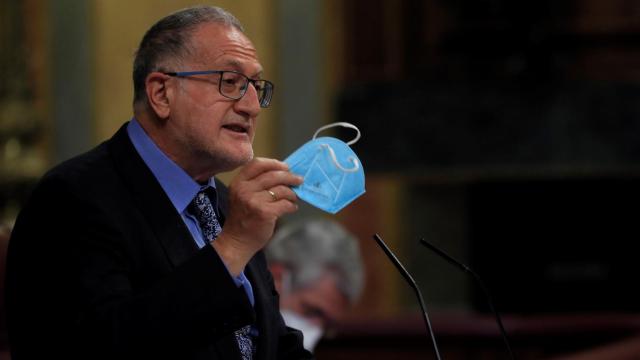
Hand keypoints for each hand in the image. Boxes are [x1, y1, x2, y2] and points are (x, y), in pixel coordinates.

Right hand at [212, 157, 302, 275]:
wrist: (236, 241)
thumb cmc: (243, 218)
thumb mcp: (242, 196)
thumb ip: (256, 184)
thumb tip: (283, 173)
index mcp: (238, 183)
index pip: (257, 164)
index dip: (274, 163)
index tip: (285, 167)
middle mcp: (244, 190)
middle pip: (272, 175)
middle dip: (289, 176)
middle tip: (299, 180)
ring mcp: (254, 201)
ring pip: (281, 190)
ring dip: (292, 193)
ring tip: (294, 198)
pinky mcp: (265, 213)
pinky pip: (285, 203)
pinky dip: (292, 205)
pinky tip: (292, 208)